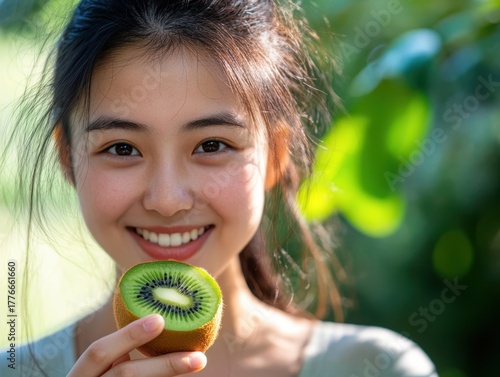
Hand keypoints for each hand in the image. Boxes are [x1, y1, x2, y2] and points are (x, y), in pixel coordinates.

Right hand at [68, 314, 206, 376]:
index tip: (160, 320)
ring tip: (195, 364)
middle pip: (126, 374)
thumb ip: (108, 362)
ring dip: (169, 376)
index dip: (128, 335)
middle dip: (165, 365)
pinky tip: (178, 376)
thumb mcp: (91, 376)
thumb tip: (143, 340)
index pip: (98, 352)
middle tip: (199, 357)